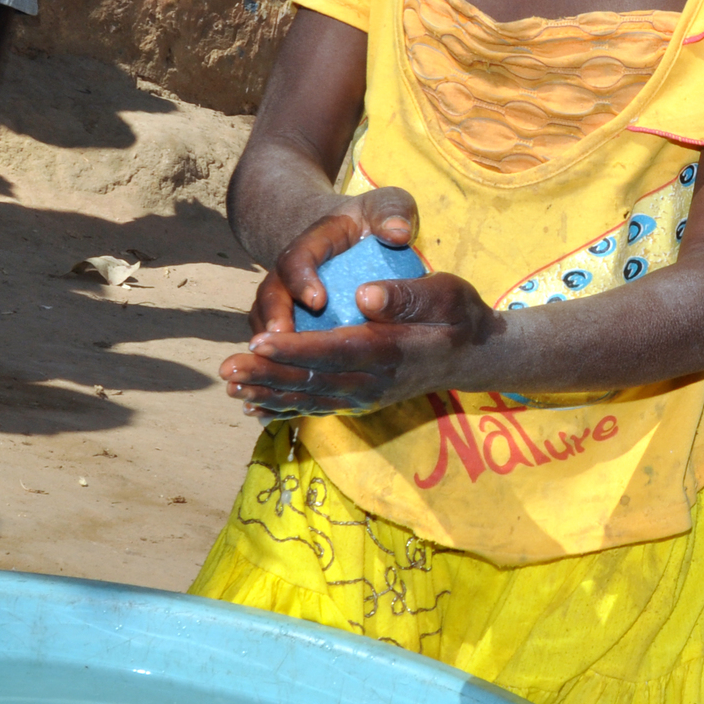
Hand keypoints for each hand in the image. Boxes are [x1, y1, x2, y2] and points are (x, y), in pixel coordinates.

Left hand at [218, 187, 495, 416]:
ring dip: (268, 393)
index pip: (336, 350)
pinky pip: (317, 408)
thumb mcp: (448, 294)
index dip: (296, 348)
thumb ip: (408, 295)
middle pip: (313, 380)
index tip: (260, 340)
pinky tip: (255, 407)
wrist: (476, 357)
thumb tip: (364, 295)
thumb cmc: (461, 316)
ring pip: (310, 398)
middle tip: (226, 369)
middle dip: (267, 374)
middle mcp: (375, 382)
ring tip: (231, 387)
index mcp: (391, 351)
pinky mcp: (361, 401)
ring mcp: (367, 396)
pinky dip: (284, 408)